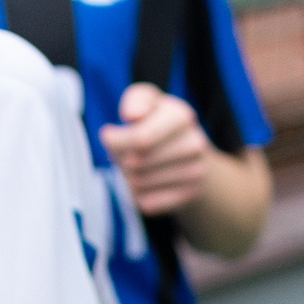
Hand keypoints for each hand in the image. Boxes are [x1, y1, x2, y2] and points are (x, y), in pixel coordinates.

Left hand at [98, 84, 212, 213]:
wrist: (194, 156)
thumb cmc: (160, 124)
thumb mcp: (149, 102)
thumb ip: (136, 100)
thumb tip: (132, 115)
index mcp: (182, 116)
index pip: (139, 139)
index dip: (115, 141)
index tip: (108, 135)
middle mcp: (194, 143)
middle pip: (134, 163)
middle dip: (120, 159)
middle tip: (123, 153)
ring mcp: (195, 172)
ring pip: (138, 184)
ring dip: (127, 177)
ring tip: (135, 167)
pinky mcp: (189, 195)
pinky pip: (146, 203)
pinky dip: (138, 195)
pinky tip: (145, 184)